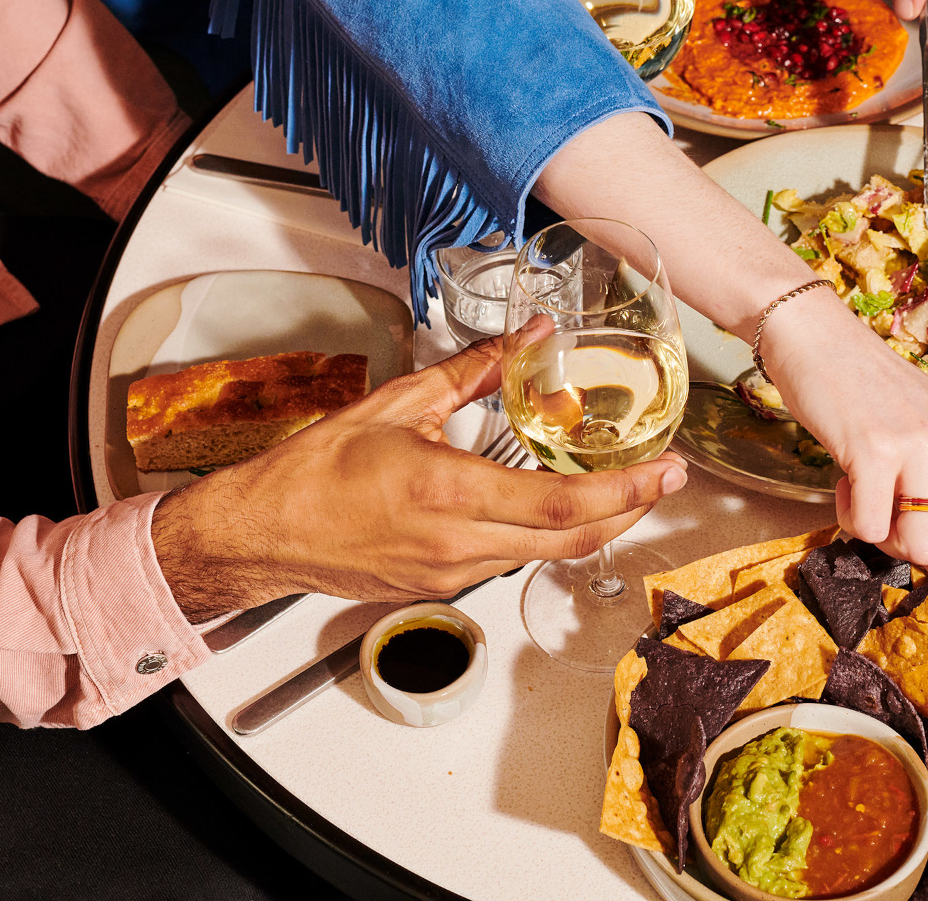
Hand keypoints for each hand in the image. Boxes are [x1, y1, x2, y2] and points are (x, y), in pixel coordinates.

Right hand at [150, 340, 686, 620]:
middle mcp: (457, 545)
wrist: (261, 535)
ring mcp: (450, 575)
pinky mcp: (440, 588)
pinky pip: (508, 561)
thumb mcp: (399, 404)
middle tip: (666, 480)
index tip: (664, 471)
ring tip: (620, 487)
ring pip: (544, 556)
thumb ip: (475, 371)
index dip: (625, 492)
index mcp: (448, 494)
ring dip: (590, 525)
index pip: (561, 505)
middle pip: (571, 542)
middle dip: (631, 511)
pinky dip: (543, 536)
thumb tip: (530, 339)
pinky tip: (552, 508)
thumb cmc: (312, 474)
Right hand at [760, 292, 927, 622]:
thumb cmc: (867, 390)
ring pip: (926, 546)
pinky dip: (852, 520)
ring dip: (891, 541)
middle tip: (915, 545)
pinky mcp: (876, 452)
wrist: (818, 338)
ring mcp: (922, 446)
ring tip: (871, 499)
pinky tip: (847, 482)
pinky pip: (871, 529)